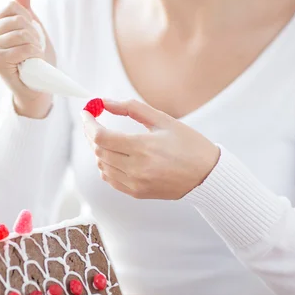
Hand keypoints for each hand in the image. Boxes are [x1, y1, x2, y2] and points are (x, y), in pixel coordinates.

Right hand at [0, 0, 54, 118]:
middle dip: (34, 34)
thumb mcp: (31, 31)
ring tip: (33, 56)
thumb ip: (24, 11)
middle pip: (18, 20)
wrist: (34, 89)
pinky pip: (23, 48)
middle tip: (34, 49)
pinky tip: (31, 63)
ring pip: (22, 34)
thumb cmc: (32, 60)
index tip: (30, 34)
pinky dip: (34, 54)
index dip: (28, 19)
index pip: (12, 7)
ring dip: (35, 46)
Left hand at [82, 99, 219, 199]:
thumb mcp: (163, 120)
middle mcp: (136, 168)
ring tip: (104, 137)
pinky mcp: (136, 192)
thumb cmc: (189, 145)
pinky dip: (106, 165)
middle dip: (90, 133)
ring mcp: (135, 183)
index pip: (101, 136)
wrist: (207, 176)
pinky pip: (110, 179)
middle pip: (98, 150)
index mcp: (143, 148)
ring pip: (101, 166)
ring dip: (98, 149)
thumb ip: (131, 109)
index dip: (89, 123)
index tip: (87, 112)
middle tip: (92, 121)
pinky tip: (112, 155)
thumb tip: (105, 102)